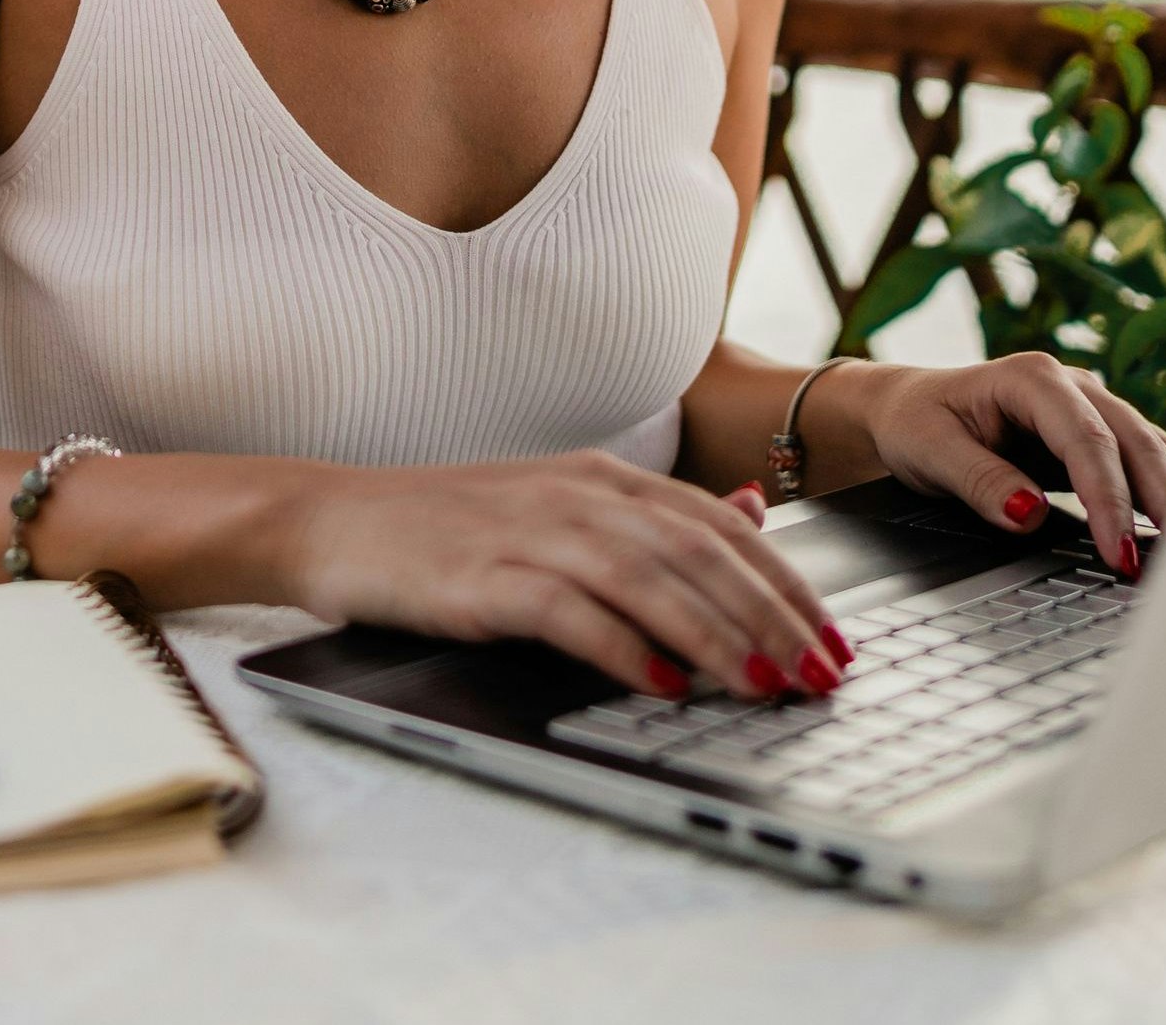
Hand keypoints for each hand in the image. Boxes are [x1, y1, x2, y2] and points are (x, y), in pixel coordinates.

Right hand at [281, 453, 845, 701]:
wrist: (332, 519)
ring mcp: (528, 532)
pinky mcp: (482, 575)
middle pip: (700, 554)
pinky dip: (621, 645)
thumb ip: (656, 515)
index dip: (787, 585)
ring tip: (762, 686)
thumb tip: (750, 514)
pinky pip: (567, 610)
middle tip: (818, 675)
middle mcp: (579, 496)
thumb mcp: (563, 506)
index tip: (833, 641)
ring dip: (715, 636)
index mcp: (606, 479)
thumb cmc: (448, 526)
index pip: (723, 529)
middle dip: (771, 618)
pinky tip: (660, 681)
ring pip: (647, 579)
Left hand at [845, 354, 1165, 576]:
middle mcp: (1075, 386)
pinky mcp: (1102, 437)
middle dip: (1162, 504)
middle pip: (1136, 442)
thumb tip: (1030, 514)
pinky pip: (1149, 463)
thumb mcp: (930, 450)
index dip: (1107, 498)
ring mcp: (1095, 408)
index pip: (1087, 440)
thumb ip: (980, 480)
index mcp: (1032, 378)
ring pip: (1154, 450)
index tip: (1116, 551)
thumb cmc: (917, 422)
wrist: (910, 407)